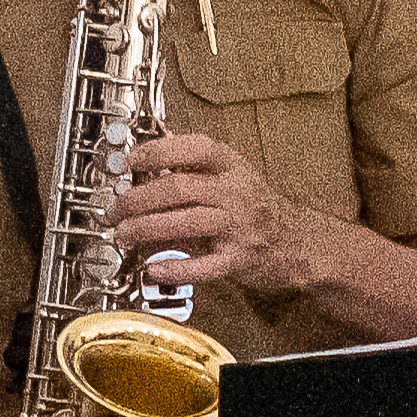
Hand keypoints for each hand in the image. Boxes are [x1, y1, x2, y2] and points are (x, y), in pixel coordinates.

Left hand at [112, 131, 307, 299]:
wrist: (300, 240)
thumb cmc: (258, 208)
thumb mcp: (233, 176)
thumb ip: (194, 171)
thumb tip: (147, 168)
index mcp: (231, 165)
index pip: (193, 148)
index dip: (157, 152)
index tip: (130, 162)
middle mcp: (236, 191)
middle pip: (178, 188)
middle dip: (138, 200)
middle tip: (116, 210)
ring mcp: (239, 225)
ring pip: (186, 222)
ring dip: (146, 229)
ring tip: (124, 235)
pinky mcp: (240, 257)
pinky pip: (204, 265)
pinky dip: (176, 268)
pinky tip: (154, 267)